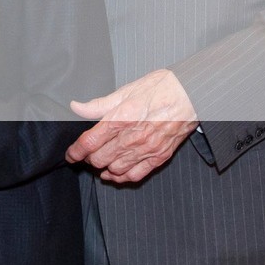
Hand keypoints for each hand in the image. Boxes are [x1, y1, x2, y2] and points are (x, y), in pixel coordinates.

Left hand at [66, 69, 197, 183]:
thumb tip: (76, 107)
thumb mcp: (127, 90)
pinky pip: (135, 175)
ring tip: (100, 161)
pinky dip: (121, 177)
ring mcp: (147, 149)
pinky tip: (115, 172)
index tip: (70, 154)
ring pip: (114, 170)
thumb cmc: (162, 88)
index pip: (89, 142)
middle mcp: (133, 137)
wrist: (193, 94)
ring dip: (103, 168)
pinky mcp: (159, 157)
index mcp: (122, 118)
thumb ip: (99, 105)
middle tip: (87, 153)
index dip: (75, 151)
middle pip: (99, 159)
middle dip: (88, 158)